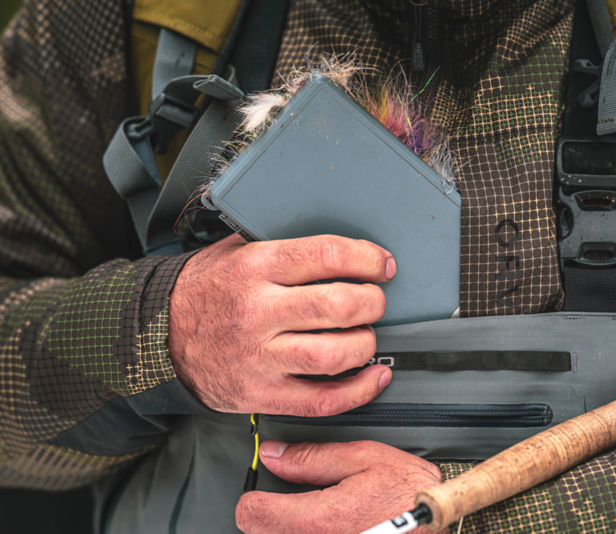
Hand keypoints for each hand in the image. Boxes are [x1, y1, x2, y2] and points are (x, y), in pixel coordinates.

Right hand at [168, 233, 395, 415]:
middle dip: (374, 302)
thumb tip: (335, 243)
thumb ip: (278, 244)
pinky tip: (372, 376)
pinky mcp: (261, 394)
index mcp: (254, 267)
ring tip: (365, 335)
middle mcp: (258, 312)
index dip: (367, 259)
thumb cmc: (202, 292)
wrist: (154, 339)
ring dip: (366, 344)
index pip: (326, 255)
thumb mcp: (231, 251)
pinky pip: (322, 400)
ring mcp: (259, 357)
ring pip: (336, 354)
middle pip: (340, 305)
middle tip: (376, 301)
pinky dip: (359, 391)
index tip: (382, 264)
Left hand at [235, 440, 442, 533]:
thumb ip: (313, 457)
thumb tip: (275, 454)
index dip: (253, 496)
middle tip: (291, 500)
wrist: (439, 520)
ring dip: (288, 527)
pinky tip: (333, 525)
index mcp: (319, 518)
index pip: (252, 514)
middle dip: (270, 514)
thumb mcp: (364, 458)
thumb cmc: (410, 492)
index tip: (261, 490)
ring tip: (314, 513)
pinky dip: (308, 532)